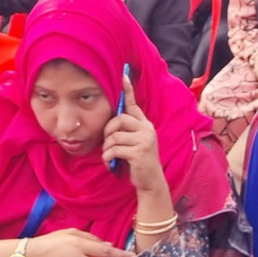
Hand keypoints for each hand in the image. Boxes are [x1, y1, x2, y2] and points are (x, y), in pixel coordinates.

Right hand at [29, 228, 136, 256]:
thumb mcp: (69, 233)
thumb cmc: (52, 241)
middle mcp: (80, 255)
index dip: (122, 255)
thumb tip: (109, 244)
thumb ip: (90, 237)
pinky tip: (94, 255)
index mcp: (80, 243)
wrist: (33, 253)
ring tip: (112, 254)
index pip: (106, 251)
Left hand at [103, 73, 164, 193]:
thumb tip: (111, 119)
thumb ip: (126, 129)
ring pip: (114, 136)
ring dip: (107, 148)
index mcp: (144, 124)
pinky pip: (114, 149)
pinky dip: (107, 157)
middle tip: (108, 144)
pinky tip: (110, 162)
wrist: (150, 182)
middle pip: (118, 119)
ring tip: (110, 155)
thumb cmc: (137, 160)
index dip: (128, 90)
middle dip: (108, 131)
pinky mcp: (139, 152)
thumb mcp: (133, 141)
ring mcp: (145, 140)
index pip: (134, 104)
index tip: (123, 75)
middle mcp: (147, 129)